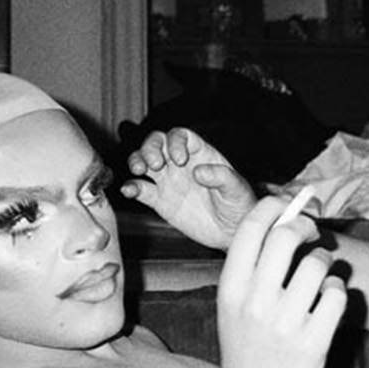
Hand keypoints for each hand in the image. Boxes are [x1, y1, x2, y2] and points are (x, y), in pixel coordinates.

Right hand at [122, 127, 258, 249]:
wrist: (232, 232)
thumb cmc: (239, 206)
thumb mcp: (236, 189)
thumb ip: (221, 177)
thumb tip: (198, 171)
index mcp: (199, 154)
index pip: (180, 136)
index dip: (175, 142)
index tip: (180, 160)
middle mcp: (180, 164)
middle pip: (156, 143)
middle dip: (150, 148)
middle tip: (155, 165)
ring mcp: (168, 181)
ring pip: (144, 161)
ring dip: (136, 161)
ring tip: (139, 171)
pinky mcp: (160, 201)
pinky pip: (140, 189)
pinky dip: (131, 187)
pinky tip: (129, 190)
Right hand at [216, 194, 341, 367]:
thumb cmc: (248, 347)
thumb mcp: (235, 306)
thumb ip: (252, 265)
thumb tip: (282, 214)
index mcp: (230, 289)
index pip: (252, 229)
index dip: (275, 207)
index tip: (288, 205)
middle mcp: (255, 303)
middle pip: (286, 236)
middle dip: (304, 225)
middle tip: (312, 231)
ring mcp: (285, 324)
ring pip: (318, 264)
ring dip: (326, 262)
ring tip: (320, 275)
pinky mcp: (314, 342)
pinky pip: (337, 294)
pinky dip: (337, 290)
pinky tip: (329, 300)